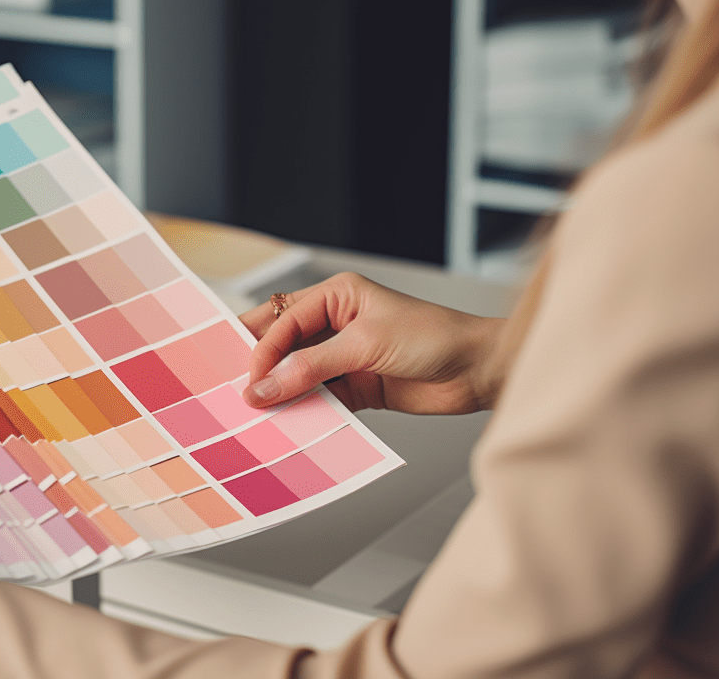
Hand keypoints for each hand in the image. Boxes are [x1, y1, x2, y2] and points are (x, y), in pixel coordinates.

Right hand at [239, 273, 501, 414]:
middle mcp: (337, 323)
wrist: (479, 370)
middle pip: (285, 345)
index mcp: (337, 295)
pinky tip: (292, 423)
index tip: (249, 378)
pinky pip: (320, 399)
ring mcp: (345, 356)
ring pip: (299, 374)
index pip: (284, 320)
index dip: (263, 348)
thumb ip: (313, 367)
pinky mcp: (356, 387)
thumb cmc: (434, 336)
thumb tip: (267, 385)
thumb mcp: (366, 345)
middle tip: (239, 391)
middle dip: (263, 367)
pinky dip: (306, 411)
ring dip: (283, 393)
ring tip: (260, 414)